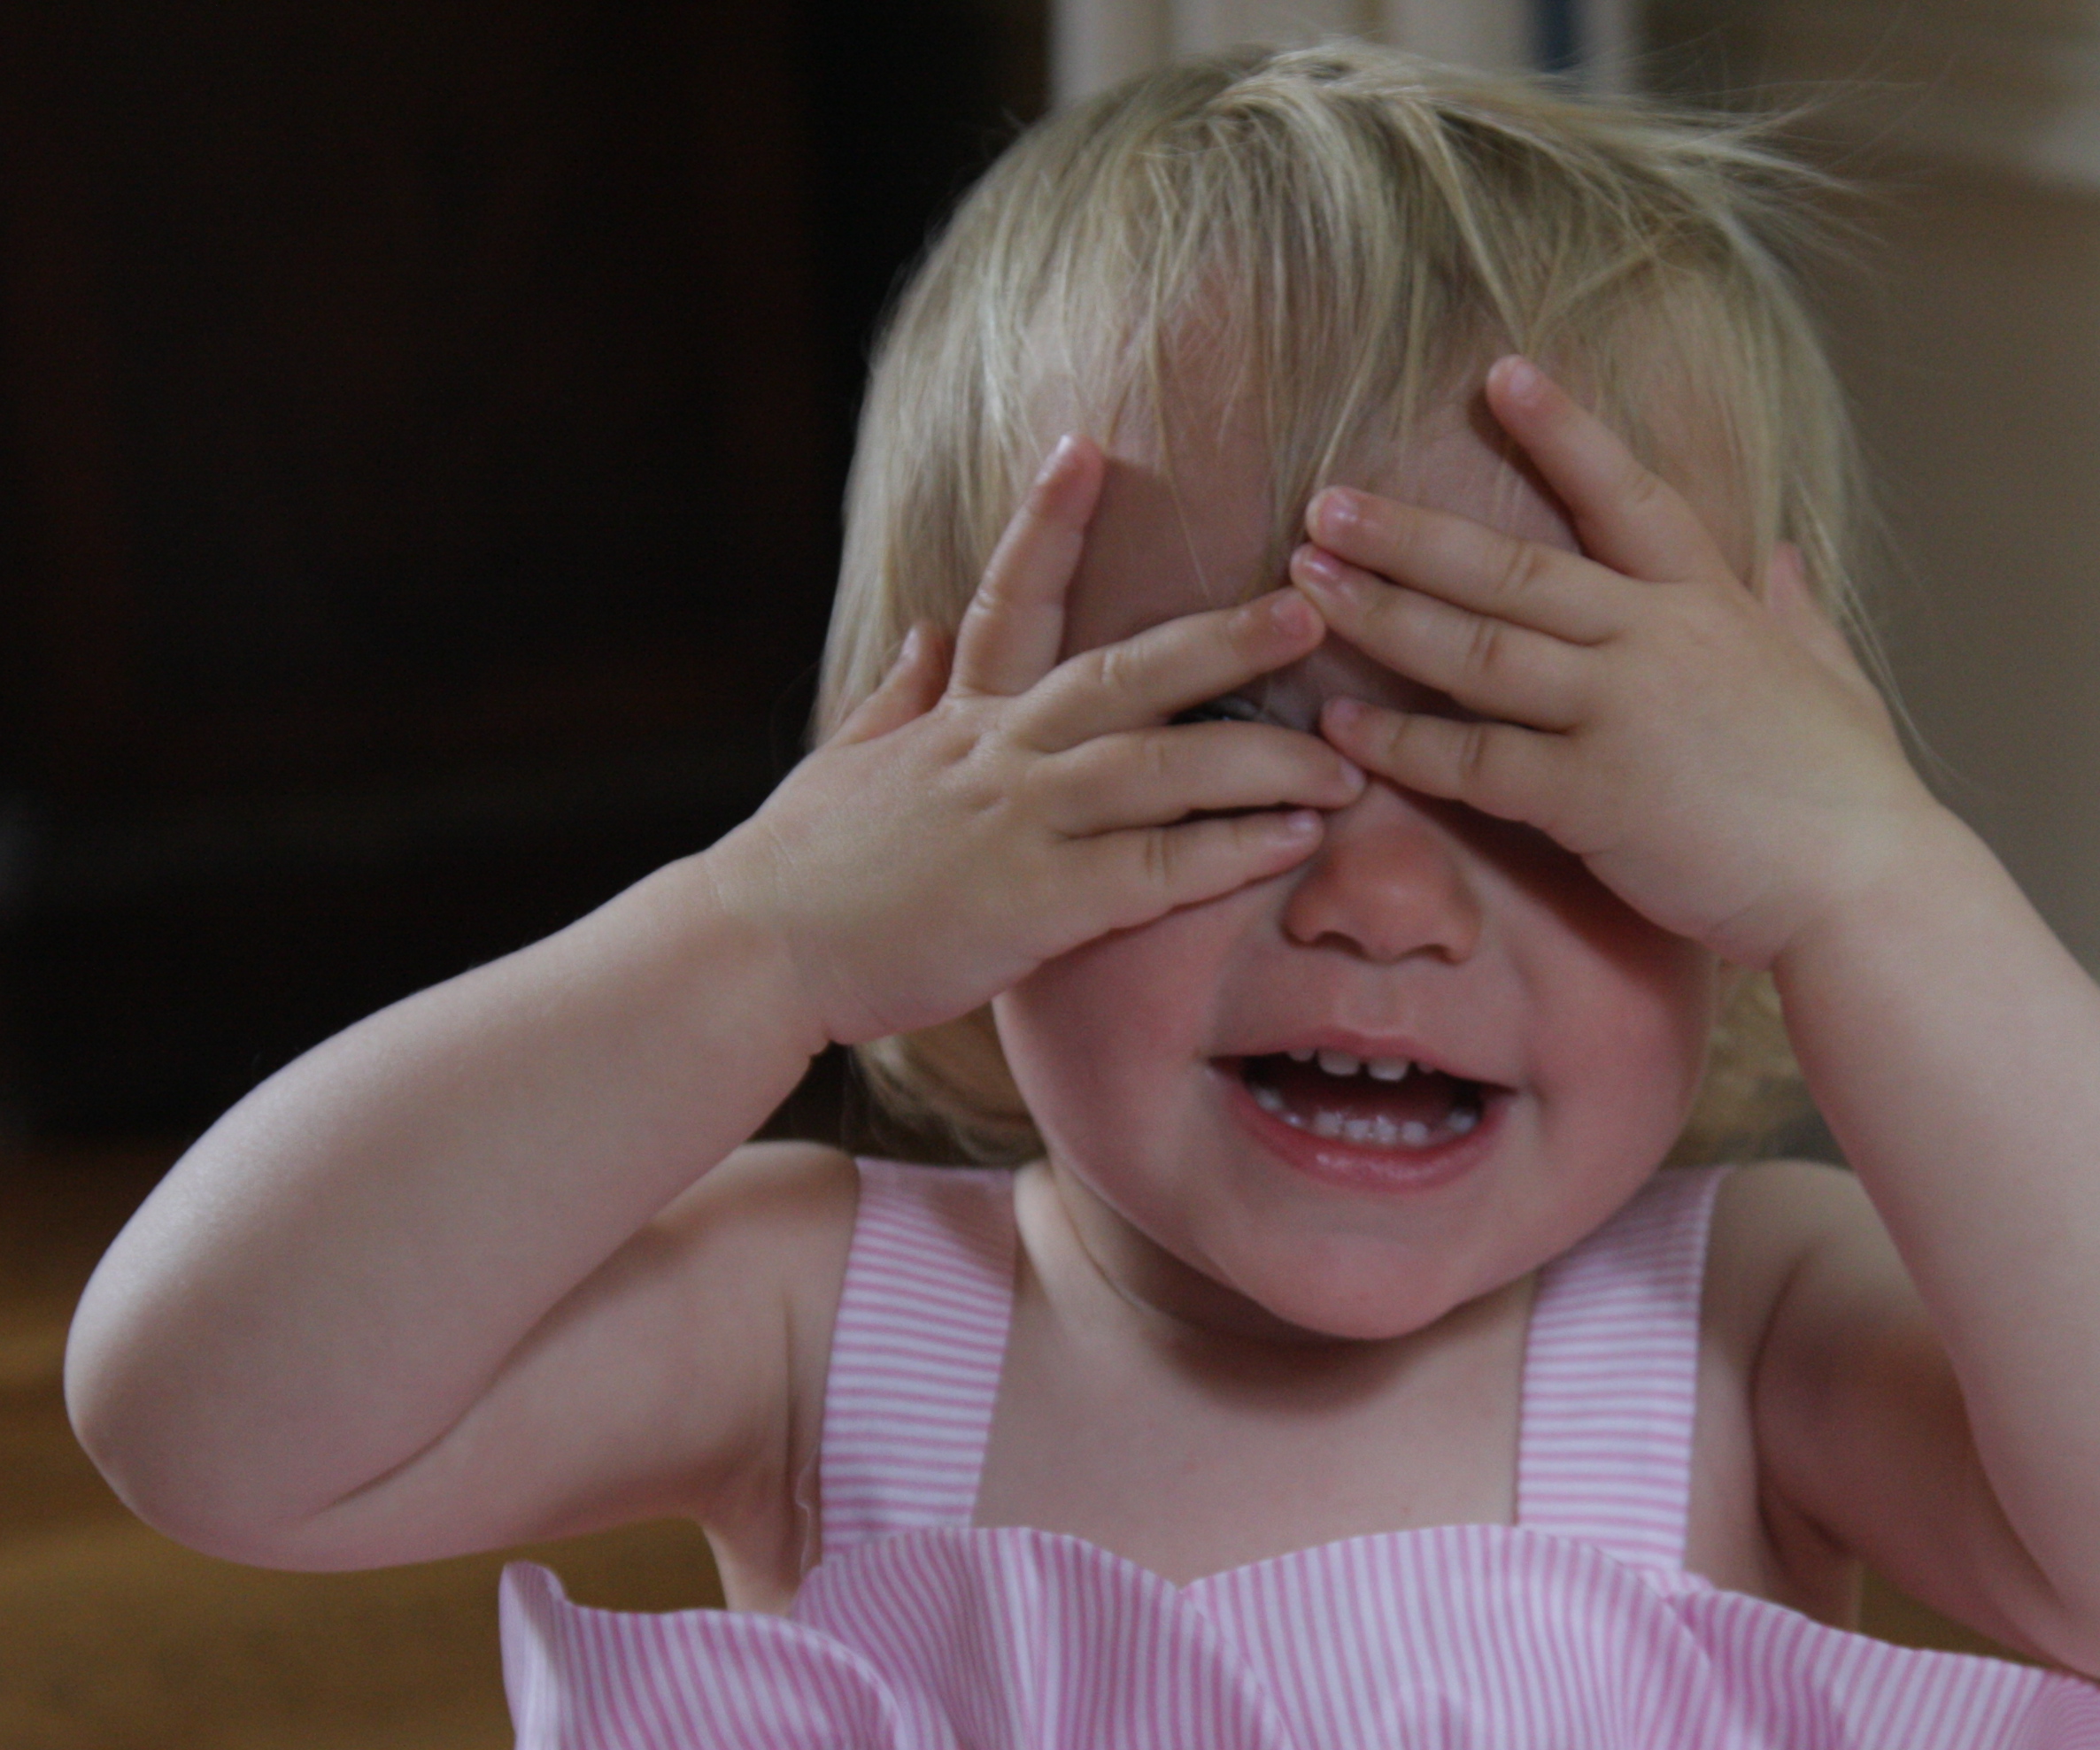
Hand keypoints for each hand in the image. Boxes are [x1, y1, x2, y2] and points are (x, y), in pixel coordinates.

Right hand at [712, 435, 1363, 1046]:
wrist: (752, 954)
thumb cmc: (802, 869)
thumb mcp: (846, 762)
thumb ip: (898, 697)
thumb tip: (922, 630)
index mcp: (957, 719)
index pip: (1009, 599)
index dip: (1049, 522)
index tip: (1088, 446)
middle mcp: (996, 753)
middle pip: (1126, 675)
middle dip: (1224, 639)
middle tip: (1312, 602)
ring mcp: (1019, 824)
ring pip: (1162, 769)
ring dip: (1264, 760)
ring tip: (1347, 760)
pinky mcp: (1035, 903)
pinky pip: (1155, 869)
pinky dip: (1229, 851)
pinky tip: (1293, 840)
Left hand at [1291, 356, 1932, 970]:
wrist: (1865, 887)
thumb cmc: (1852, 796)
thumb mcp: (1833, 676)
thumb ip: (1796, 612)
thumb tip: (1783, 554)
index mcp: (1714, 603)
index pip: (1628, 494)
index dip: (1563, 430)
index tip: (1499, 373)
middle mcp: (1657, 640)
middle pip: (1513, 567)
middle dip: (1411, 532)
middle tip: (1325, 501)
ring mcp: (1621, 714)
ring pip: (1477, 649)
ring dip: (1384, 613)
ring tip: (1307, 581)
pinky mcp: (1593, 796)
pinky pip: (1475, 761)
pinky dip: (1403, 741)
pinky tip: (1343, 724)